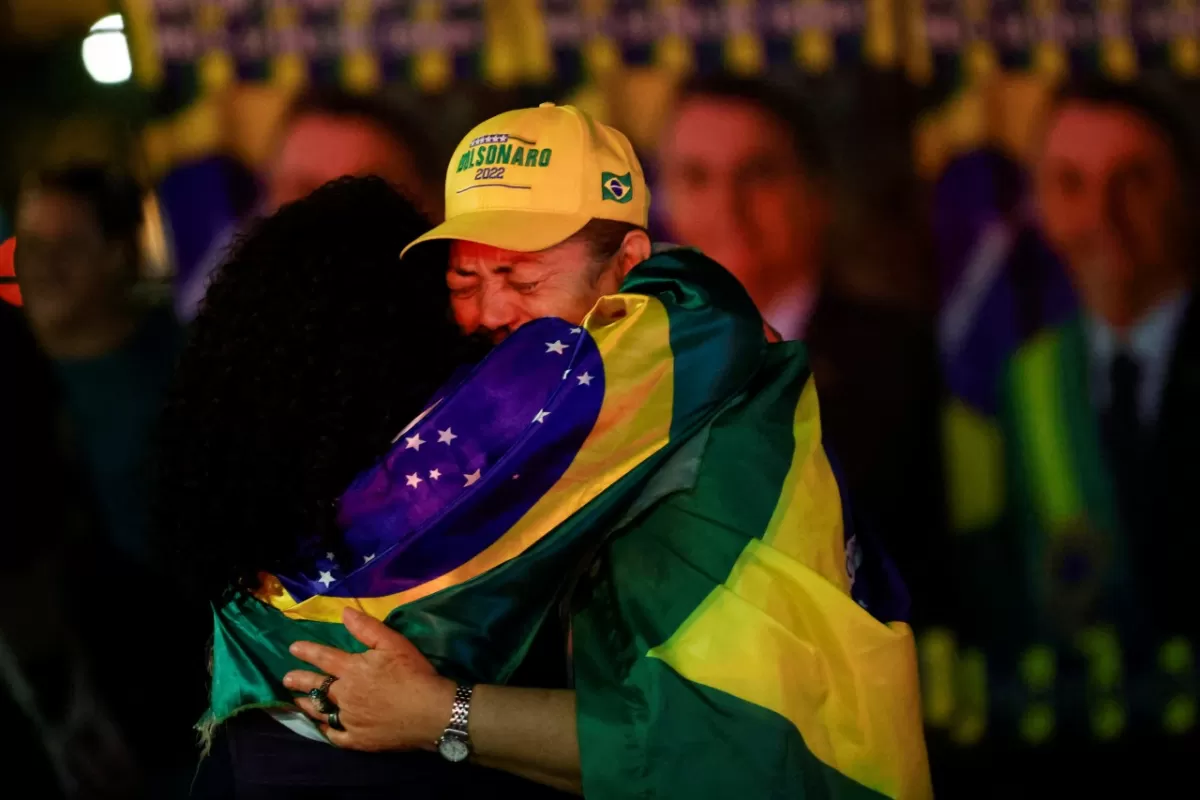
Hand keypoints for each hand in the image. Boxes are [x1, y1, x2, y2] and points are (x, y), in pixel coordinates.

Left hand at [284, 607, 454, 750]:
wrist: (430, 712)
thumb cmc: (414, 674)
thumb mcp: (394, 643)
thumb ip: (367, 628)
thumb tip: (344, 612)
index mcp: (353, 670)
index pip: (324, 658)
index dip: (307, 652)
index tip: (293, 648)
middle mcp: (345, 695)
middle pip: (316, 687)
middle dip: (299, 681)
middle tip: (286, 679)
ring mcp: (349, 720)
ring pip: (321, 712)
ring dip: (307, 705)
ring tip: (296, 701)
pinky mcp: (358, 740)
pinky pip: (335, 736)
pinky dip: (326, 731)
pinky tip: (322, 728)